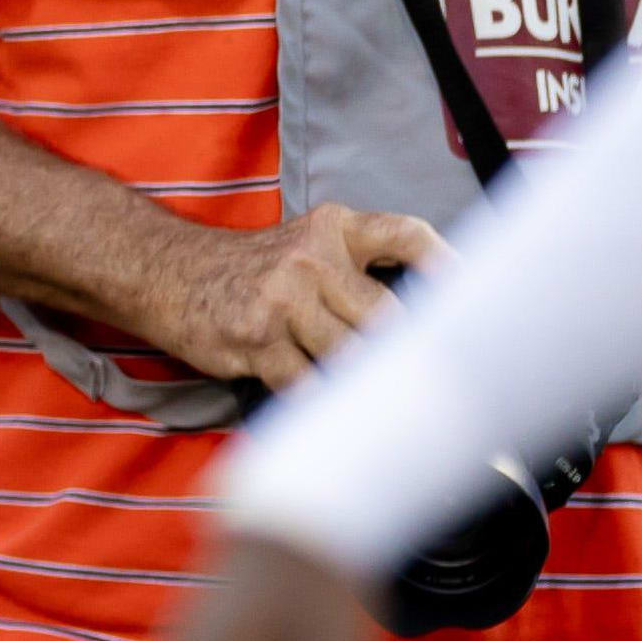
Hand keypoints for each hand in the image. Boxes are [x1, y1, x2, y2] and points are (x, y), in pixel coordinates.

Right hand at [124, 203, 445, 390]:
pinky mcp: (255, 341)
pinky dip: (324, 405)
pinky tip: (330, 411)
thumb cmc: (249, 271)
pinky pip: (310, 386)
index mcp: (333, 229)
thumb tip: (430, 326)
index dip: (449, 267)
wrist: (164, 272)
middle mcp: (311, 259)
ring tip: (385, 408)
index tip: (477, 302)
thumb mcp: (304, 248)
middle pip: (388, 317)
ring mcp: (282, 300)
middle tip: (435, 385)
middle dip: (407, 355)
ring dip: (366, 386)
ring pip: (353, 358)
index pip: (406, 237)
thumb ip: (359, 273)